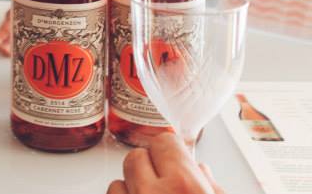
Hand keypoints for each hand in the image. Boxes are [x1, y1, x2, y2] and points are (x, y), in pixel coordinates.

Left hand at [107, 133, 224, 193]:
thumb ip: (211, 186)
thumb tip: (200, 169)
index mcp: (185, 186)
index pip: (164, 141)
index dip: (171, 151)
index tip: (174, 159)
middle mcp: (150, 193)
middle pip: (136, 156)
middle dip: (149, 167)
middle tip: (163, 183)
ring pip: (117, 182)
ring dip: (132, 188)